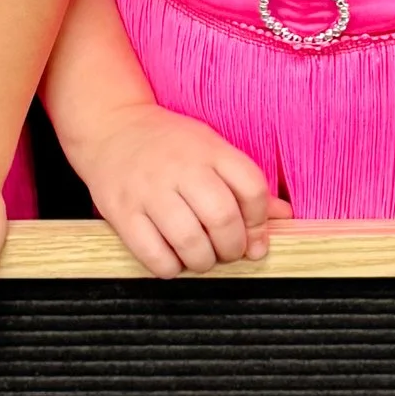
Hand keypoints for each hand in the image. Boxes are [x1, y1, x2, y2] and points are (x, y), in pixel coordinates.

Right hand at [78, 103, 280, 276]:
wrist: (111, 127)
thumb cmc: (169, 144)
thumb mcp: (210, 149)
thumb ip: (245, 184)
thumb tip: (284, 217)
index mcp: (209, 149)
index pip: (252, 188)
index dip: (259, 221)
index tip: (254, 237)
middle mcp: (180, 167)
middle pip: (223, 218)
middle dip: (233, 248)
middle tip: (228, 252)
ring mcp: (149, 190)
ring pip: (190, 241)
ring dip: (204, 261)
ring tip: (202, 258)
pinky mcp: (122, 212)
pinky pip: (154, 255)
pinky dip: (170, 268)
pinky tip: (172, 259)